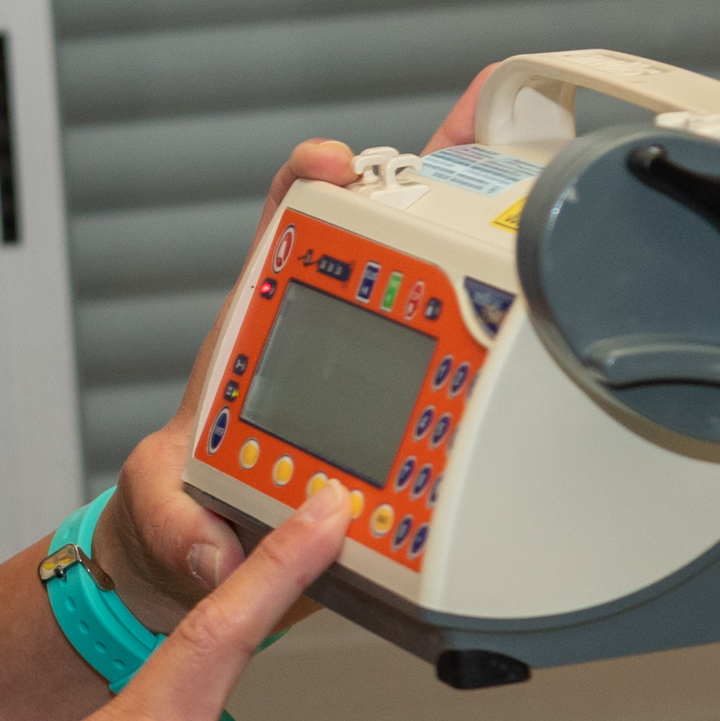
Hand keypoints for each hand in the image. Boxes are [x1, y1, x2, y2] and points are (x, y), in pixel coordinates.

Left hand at [108, 62, 506, 615]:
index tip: (334, 163)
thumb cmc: (189, 496)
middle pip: (388, 236)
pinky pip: (473, 362)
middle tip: (484, 166)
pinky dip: (516, 320)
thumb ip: (171, 519)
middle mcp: (329, 331)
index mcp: (264, 325)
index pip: (282, 228)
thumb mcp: (159, 500)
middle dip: (438, 182)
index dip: (306, 182)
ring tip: (548, 186)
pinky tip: (560, 281)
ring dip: (493, 236)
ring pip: (443, 285)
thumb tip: (210, 545)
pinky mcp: (421, 407)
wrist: (222, 557)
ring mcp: (381, 364)